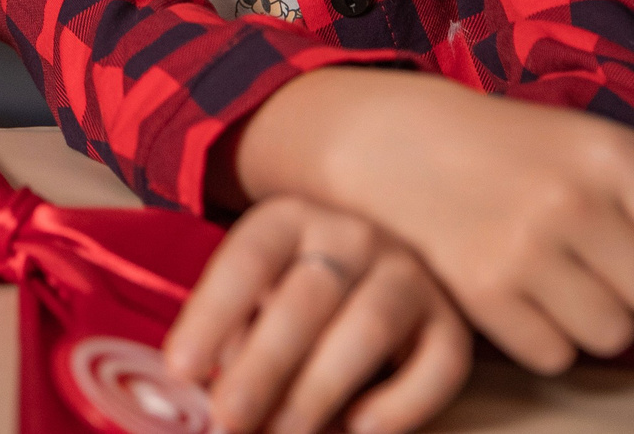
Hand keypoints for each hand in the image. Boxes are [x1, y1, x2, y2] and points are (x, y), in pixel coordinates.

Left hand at [164, 196, 469, 433]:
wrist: (378, 262)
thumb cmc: (295, 289)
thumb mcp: (257, 293)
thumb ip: (233, 333)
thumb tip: (203, 388)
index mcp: (289, 220)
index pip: (246, 262)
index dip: (211, 316)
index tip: (181, 370)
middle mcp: (353, 236)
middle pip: (307, 300)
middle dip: (263, 368)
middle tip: (228, 421)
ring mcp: (408, 275)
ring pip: (368, 329)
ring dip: (320, 390)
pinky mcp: (452, 322)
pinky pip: (439, 365)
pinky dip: (401, 404)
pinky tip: (359, 429)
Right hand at [230, 69, 633, 375]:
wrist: (393, 144)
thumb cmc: (515, 146)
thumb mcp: (601, 141)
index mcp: (607, 153)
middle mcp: (568, 199)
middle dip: (630, 285)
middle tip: (584, 252)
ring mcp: (522, 249)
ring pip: (612, 335)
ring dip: (590, 317)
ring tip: (552, 274)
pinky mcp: (481, 294)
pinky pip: (555, 356)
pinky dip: (541, 337)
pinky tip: (515, 293)